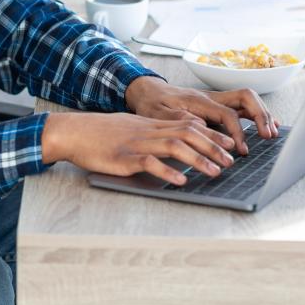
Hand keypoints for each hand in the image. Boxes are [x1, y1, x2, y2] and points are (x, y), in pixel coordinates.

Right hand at [41, 112, 236, 185]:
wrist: (73, 132)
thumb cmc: (99, 133)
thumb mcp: (129, 127)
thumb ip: (151, 132)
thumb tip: (171, 141)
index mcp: (150, 124)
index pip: (188, 124)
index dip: (211, 134)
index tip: (229, 143)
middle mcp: (148, 131)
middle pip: (188, 133)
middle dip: (213, 146)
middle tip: (231, 160)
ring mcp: (136, 143)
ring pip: (174, 146)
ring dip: (198, 159)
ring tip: (215, 171)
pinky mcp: (124, 157)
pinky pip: (150, 162)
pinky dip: (168, 171)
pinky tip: (181, 180)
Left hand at [124, 76, 278, 154]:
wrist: (147, 91)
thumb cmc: (151, 103)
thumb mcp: (158, 113)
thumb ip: (179, 119)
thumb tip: (202, 126)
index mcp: (198, 100)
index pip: (227, 113)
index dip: (237, 131)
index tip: (240, 150)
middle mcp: (211, 97)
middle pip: (245, 97)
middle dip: (260, 115)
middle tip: (268, 136)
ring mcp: (215, 100)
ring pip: (246, 100)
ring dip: (262, 114)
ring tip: (272, 133)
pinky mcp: (215, 106)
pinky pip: (241, 107)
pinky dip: (255, 115)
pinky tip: (265, 126)